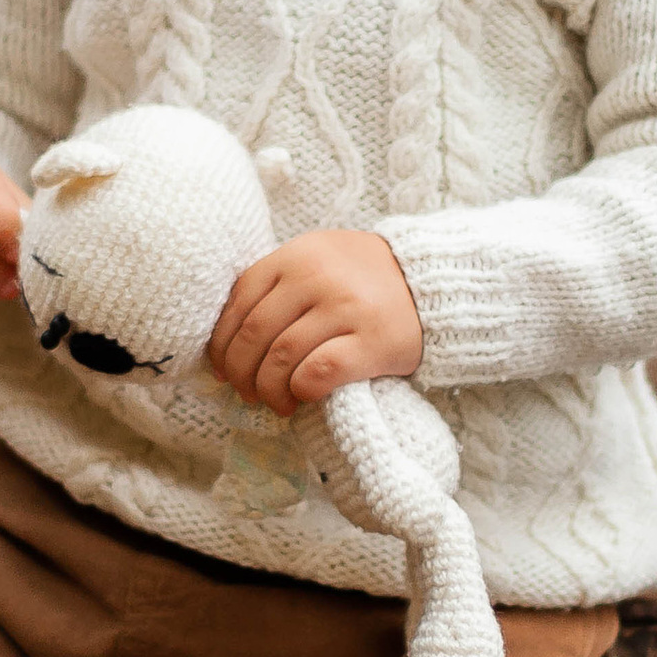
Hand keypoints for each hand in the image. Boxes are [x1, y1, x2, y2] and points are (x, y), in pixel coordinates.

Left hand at [208, 230, 423, 414]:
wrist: (433, 282)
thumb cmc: (365, 279)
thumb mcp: (318, 260)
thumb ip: (276, 284)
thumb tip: (226, 339)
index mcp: (296, 255)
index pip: (239, 301)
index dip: (223, 341)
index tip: (223, 367)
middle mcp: (317, 277)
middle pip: (255, 335)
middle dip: (242, 373)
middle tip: (247, 392)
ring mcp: (346, 308)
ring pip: (281, 358)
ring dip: (269, 389)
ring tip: (276, 401)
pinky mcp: (371, 342)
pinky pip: (317, 374)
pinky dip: (301, 390)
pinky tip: (303, 397)